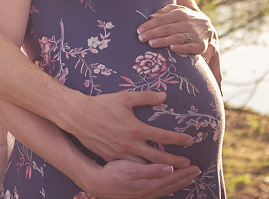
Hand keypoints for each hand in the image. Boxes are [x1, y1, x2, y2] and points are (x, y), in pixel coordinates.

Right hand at [61, 90, 193, 167]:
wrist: (78, 117)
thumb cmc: (102, 104)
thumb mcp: (125, 97)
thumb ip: (146, 97)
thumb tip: (164, 96)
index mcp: (135, 129)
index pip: (162, 136)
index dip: (178, 139)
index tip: (190, 141)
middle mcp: (130, 145)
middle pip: (158, 157)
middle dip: (175, 162)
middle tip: (189, 165)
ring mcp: (120, 154)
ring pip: (144, 166)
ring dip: (160, 169)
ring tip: (173, 172)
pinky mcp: (111, 158)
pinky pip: (130, 167)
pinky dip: (142, 171)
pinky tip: (149, 173)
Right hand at [81, 160, 199, 198]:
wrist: (97, 183)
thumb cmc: (113, 172)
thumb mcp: (131, 168)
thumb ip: (151, 169)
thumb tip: (169, 168)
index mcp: (149, 183)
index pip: (172, 178)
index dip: (184, 172)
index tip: (196, 166)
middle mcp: (149, 191)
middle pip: (171, 184)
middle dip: (185, 178)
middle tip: (198, 171)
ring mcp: (144, 194)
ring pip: (166, 189)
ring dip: (179, 184)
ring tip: (190, 179)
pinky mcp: (138, 193)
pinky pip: (158, 192)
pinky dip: (167, 190)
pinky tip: (170, 190)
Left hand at [136, 4, 213, 54]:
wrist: (208, 27)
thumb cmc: (186, 19)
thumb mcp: (178, 10)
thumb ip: (165, 11)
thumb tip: (151, 16)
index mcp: (180, 13)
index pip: (162, 19)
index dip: (150, 25)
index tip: (139, 30)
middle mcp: (187, 23)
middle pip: (167, 28)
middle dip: (153, 33)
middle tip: (140, 38)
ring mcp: (194, 34)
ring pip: (177, 37)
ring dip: (163, 41)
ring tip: (151, 43)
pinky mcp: (200, 45)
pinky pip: (190, 47)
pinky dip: (181, 48)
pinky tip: (172, 49)